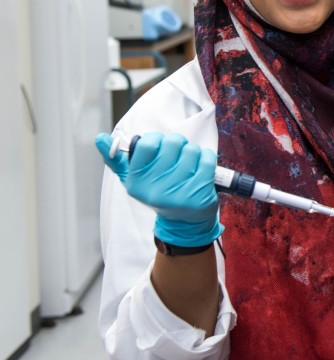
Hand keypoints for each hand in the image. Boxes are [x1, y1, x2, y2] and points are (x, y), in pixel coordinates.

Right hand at [95, 132, 222, 247]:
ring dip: (193, 152)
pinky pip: (207, 159)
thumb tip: (99, 138)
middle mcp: (155, 188)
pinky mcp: (199, 193)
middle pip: (173, 143)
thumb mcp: (133, 179)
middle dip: (178, 144)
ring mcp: (178, 192)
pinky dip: (206, 158)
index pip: (148, 144)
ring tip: (188, 165)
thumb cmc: (158, 192)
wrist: (184, 221)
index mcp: (136, 181)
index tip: (160, 145)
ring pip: (191, 150)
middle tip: (176, 156)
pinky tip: (200, 168)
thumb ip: (115, 159)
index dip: (157, 139)